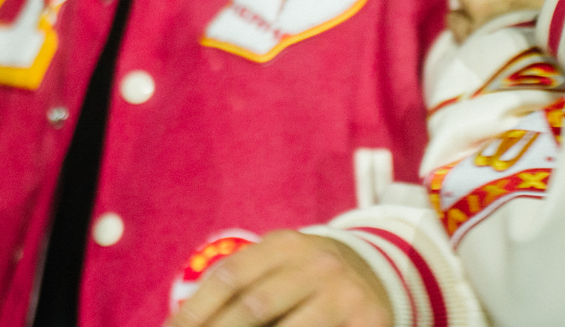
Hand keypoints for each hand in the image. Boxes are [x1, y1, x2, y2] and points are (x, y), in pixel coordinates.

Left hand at [166, 232, 391, 326]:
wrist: (380, 273)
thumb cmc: (308, 276)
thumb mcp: (278, 265)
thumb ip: (240, 286)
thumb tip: (184, 320)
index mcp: (284, 245)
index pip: (230, 278)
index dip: (196, 309)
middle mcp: (316, 264)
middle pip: (255, 307)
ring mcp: (345, 294)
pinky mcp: (369, 321)